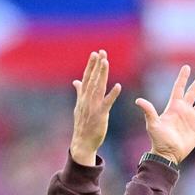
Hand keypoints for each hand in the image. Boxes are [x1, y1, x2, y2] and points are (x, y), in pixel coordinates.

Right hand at [70, 50, 121, 165]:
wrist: (82, 142)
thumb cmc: (82, 124)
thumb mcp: (79, 106)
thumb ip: (79, 92)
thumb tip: (76, 81)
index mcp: (83, 97)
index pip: (87, 77)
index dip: (91, 65)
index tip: (95, 54)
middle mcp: (87, 99)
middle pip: (93, 79)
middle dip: (97, 65)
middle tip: (102, 52)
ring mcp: (93, 106)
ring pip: (98, 87)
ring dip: (102, 74)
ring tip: (106, 62)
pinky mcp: (100, 115)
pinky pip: (107, 102)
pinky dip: (113, 94)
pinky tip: (118, 86)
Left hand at [135, 65, 194, 163]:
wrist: (168, 154)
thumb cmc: (158, 140)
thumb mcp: (152, 124)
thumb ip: (148, 112)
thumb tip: (138, 100)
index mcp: (174, 107)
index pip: (179, 88)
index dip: (183, 78)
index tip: (187, 67)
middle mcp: (184, 110)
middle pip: (193, 92)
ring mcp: (192, 119)